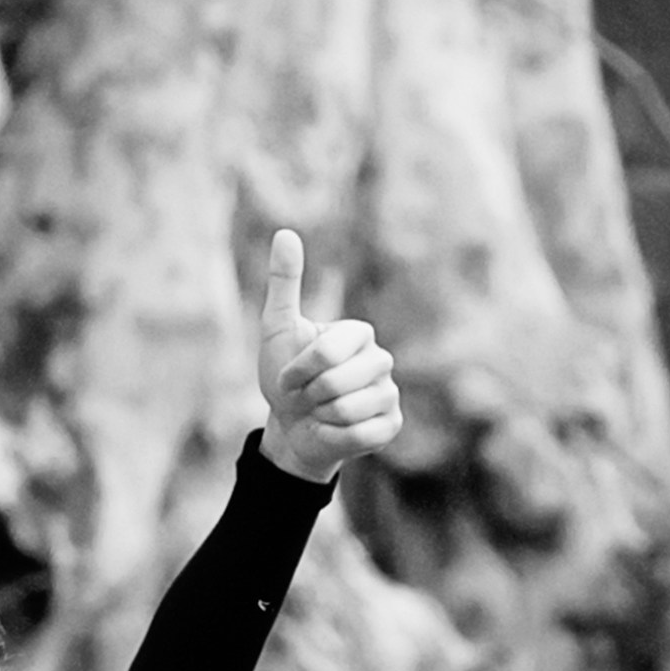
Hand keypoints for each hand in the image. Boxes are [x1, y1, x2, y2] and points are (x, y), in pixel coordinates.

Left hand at [253, 231, 403, 482]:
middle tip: (306, 397)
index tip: (288, 378)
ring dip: (321, 418)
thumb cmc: (286, 378)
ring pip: (347, 410)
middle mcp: (381, 359)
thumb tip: (285, 233)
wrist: (292, 428)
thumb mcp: (278, 328)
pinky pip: (360, 434)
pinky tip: (334, 431)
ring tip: (320, 413)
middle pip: (335, 383)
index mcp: (358, 333)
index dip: (298, 371)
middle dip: (308, 396)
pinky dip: (335, 437)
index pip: (326, 353)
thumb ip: (284, 282)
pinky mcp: (391, 425)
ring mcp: (389, 393)